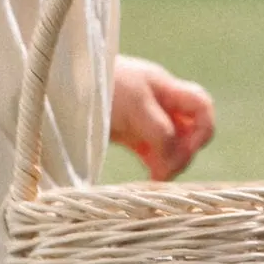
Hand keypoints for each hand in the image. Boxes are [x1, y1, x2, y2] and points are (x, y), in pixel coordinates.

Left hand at [110, 55, 214, 180]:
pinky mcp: (130, 137)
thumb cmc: (100, 83)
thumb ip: (159, 128)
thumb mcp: (135, 102)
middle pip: (191, 132)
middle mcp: (160, 104)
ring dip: (170, 164)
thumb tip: (172, 161)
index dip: (203, 130)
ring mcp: (145, 121)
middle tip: (167, 169)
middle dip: (184, 152)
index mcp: (165, 88)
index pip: (201, 107)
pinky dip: (156, 169)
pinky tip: (149, 181)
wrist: (60, 82)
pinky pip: (153, 156)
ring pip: (172, 147)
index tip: (186, 149)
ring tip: (156, 178)